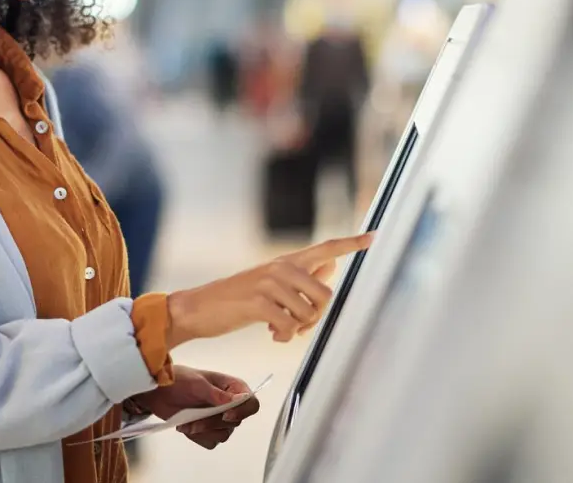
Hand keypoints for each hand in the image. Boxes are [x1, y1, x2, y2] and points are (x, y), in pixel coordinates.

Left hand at [133, 367, 260, 449]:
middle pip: (235, 423)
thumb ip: (217, 394)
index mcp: (233, 388)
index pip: (251, 404)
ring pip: (223, 435)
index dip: (242, 412)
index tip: (225, 415)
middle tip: (194, 419)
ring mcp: (219, 419)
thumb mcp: (197, 384)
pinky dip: (197, 437)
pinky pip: (210, 442)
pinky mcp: (209, 431)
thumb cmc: (178, 380)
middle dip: (212, 423)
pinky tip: (186, 426)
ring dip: (203, 430)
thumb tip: (238, 400)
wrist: (159, 392)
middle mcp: (230, 404)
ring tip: (187, 422)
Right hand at [165, 233, 372, 345]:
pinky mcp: (259, 301)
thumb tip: (330, 267)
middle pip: (326, 295)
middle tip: (298, 326)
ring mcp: (270, 283)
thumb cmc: (238, 299)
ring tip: (280, 329)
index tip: (374, 237)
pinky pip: (289, 325)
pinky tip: (270, 334)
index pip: (326, 248)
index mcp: (287, 261)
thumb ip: (301, 276)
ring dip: (298, 329)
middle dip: (317, 317)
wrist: (199, 308)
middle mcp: (281, 267)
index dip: (351, 244)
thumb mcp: (270, 283)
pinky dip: (284, 336)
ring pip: (309, 313)